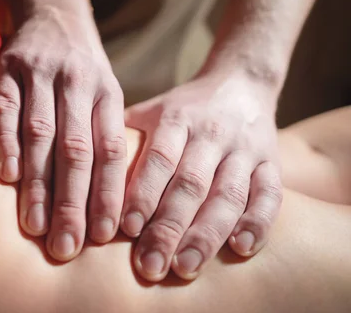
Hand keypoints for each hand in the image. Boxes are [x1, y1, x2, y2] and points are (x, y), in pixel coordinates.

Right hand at [0, 5, 127, 260]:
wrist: (53, 11)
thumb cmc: (81, 70)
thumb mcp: (104, 94)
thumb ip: (102, 136)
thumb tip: (105, 204)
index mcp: (107, 94)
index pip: (111, 150)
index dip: (109, 194)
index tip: (104, 236)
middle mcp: (78, 82)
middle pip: (76, 149)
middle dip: (72, 202)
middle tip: (65, 247)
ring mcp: (41, 72)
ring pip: (40, 134)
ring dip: (37, 183)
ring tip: (35, 225)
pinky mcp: (7, 66)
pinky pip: (5, 108)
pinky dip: (5, 142)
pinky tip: (7, 177)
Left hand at [121, 72, 282, 280]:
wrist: (240, 84)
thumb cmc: (184, 108)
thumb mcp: (151, 110)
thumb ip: (122, 135)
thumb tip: (79, 168)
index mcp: (177, 118)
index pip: (159, 158)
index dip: (144, 193)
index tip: (127, 229)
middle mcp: (212, 134)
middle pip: (191, 184)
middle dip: (169, 227)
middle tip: (150, 266)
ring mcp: (245, 149)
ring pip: (229, 194)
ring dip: (207, 234)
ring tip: (185, 267)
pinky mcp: (272, 163)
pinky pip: (270, 195)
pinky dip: (258, 222)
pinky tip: (240, 249)